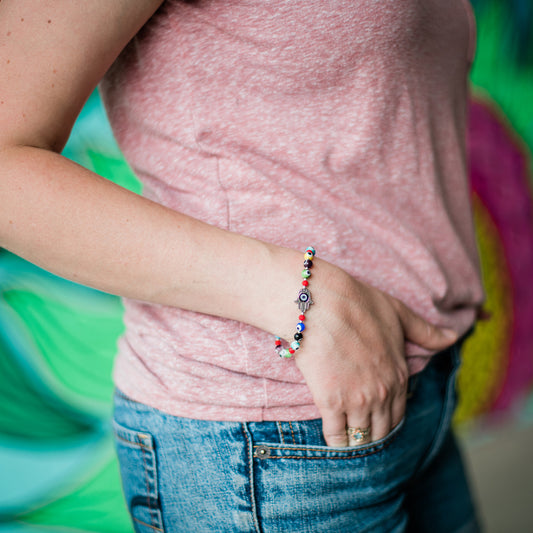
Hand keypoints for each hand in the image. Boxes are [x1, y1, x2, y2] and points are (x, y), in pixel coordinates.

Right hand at [294, 260, 457, 446]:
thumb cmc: (357, 303)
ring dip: (353, 440)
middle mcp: (382, 393)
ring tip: (344, 437)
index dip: (385, 421)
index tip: (373, 420)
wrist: (320, 302)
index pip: (397, 415)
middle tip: (358, 432)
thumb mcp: (398, 314)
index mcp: (399, 375)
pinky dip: (334, 440)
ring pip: (360, 437)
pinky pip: (335, 435)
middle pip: (380, 431)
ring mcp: (357, 400)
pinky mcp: (330, 402)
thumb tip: (452, 338)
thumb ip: (425, 331)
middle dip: (370, 434)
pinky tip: (331, 435)